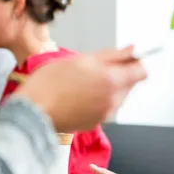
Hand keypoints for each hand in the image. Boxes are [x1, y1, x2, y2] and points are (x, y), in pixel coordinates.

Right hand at [15, 47, 146, 132]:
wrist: (31, 111)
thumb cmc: (51, 83)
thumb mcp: (82, 59)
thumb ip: (113, 55)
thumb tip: (133, 50)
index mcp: (113, 81)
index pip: (142, 71)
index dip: (135, 62)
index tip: (126, 57)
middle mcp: (113, 100)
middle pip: (130, 83)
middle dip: (119, 74)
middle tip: (94, 68)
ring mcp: (105, 114)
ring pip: (117, 95)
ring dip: (108, 87)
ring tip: (82, 82)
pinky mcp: (95, 123)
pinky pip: (105, 107)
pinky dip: (98, 100)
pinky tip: (78, 95)